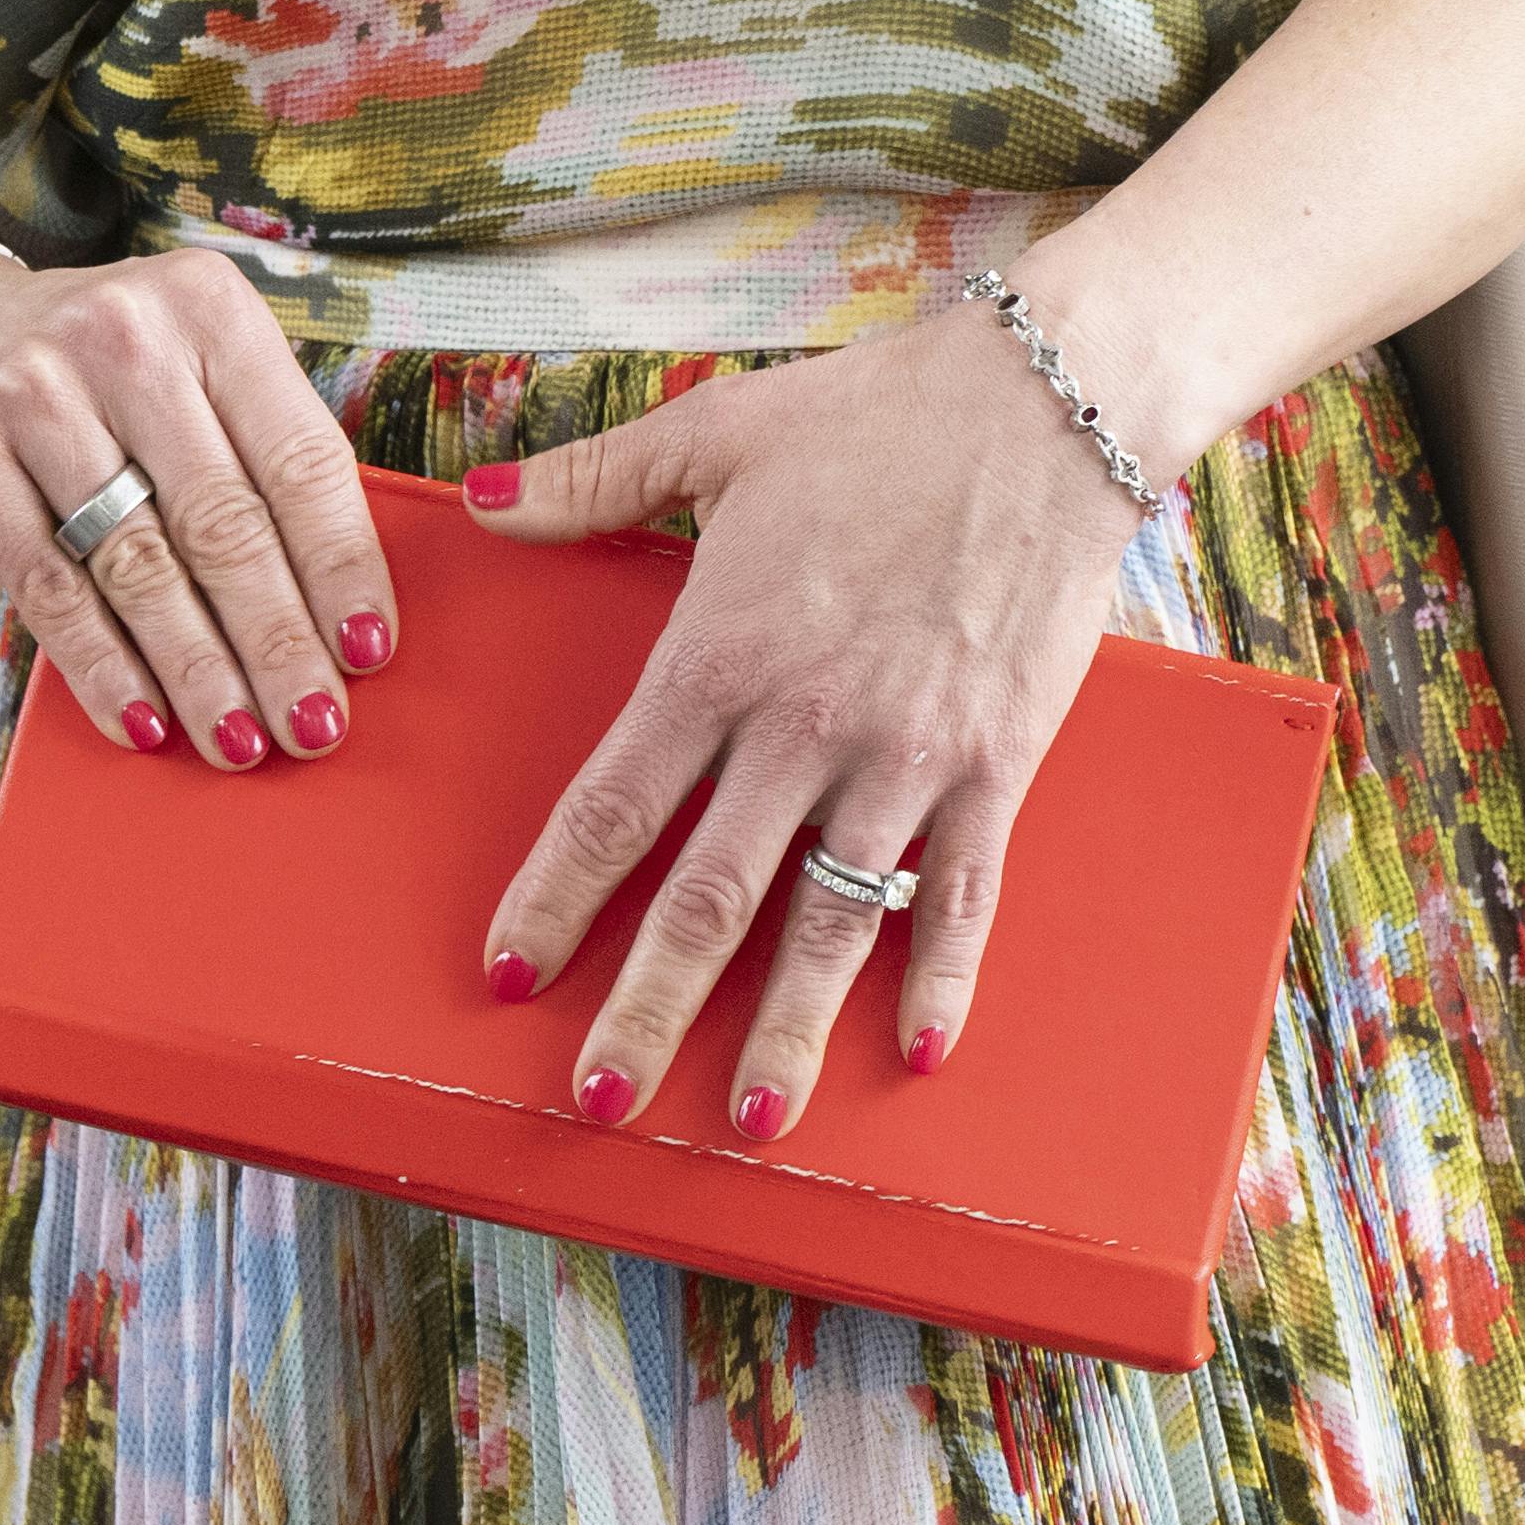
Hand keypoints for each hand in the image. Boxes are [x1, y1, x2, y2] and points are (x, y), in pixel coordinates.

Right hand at [0, 241, 398, 779]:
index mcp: (206, 306)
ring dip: (199, 670)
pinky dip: (103, 666)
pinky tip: (142, 719)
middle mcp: (123, 335)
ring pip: (140, 565)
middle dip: (277, 640)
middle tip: (313, 722)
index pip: (299, 455)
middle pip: (224, 520)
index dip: (341, 565)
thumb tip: (341, 606)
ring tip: (240, 740)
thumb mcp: (185, 366)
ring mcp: (34, 391)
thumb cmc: (92, 372)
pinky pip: (50, 588)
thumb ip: (256, 452)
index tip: (368, 648)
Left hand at [464, 305, 1143, 1143]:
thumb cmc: (873, 417)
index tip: (510, 970)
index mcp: (720, 652)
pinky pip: (963, 895)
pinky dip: (941, 979)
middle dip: (647, 1009)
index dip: (556, 895)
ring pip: (832, 922)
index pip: (615, 803)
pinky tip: (918, 1053)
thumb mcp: (715, 435)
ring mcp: (906, 756)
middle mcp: (804, 724)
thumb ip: (593, 483)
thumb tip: (482, 504)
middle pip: (709, 898)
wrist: (1042, 407)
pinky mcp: (997, 765)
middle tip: (601, 1100)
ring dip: (786, 1029)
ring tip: (750, 1116)